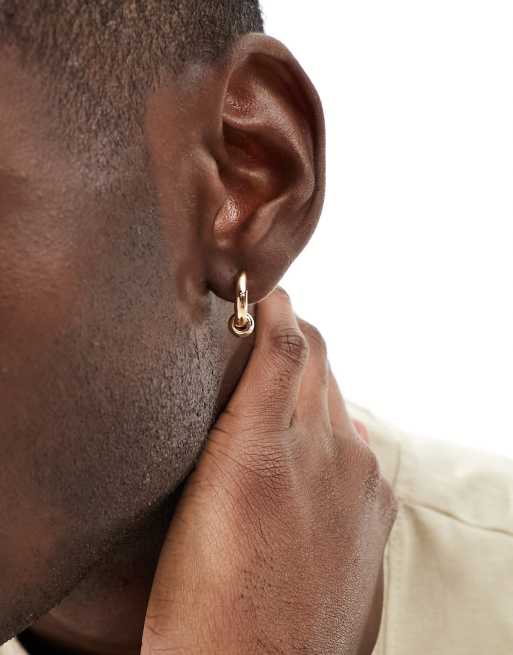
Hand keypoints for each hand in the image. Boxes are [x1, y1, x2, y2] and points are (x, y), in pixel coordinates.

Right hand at [141, 289, 396, 654]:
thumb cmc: (203, 595)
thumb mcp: (196, 501)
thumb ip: (229, 428)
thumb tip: (254, 376)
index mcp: (262, 444)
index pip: (290, 341)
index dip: (278, 307)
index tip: (262, 293)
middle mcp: (323, 449)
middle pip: (318, 360)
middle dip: (290, 339)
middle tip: (259, 337)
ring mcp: (358, 476)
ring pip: (337, 397)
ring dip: (309, 383)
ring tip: (276, 398)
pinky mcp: (375, 505)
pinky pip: (356, 441)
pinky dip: (331, 427)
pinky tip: (308, 446)